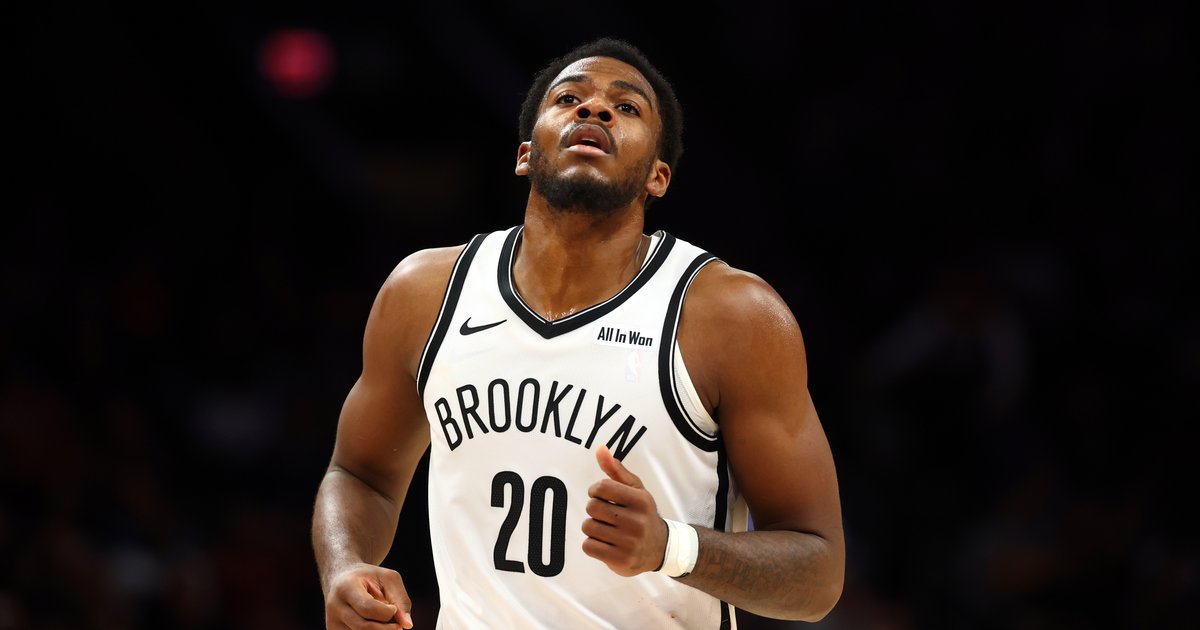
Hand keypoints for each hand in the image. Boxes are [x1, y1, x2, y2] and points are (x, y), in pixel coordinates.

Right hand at [324, 562, 412, 628]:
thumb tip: (407, 625)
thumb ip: (400, 599)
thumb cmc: (369, 577)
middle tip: (397, 626)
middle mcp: (334, 606)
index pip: (368, 608)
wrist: (341, 577)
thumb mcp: (388, 578)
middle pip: (363, 627)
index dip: (387, 612)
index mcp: (346, 588)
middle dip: (386, 629)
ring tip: (384, 623)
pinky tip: (375, 626)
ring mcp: (332, 622)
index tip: (394, 608)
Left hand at [581, 445, 668, 576]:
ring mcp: (629, 543)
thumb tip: (600, 448)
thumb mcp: (635, 490)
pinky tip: (605, 543)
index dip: (595, 490)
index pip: (602, 487)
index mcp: (640, 500)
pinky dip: (592, 544)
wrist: (660, 549)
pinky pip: (588, 546)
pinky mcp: (620, 560)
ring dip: (592, 527)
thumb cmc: (642, 514)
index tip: (601, 495)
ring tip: (607, 529)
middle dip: (594, 510)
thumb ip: (616, 470)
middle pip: (592, 507)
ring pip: (588, 527)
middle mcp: (636, 522)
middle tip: (605, 515)